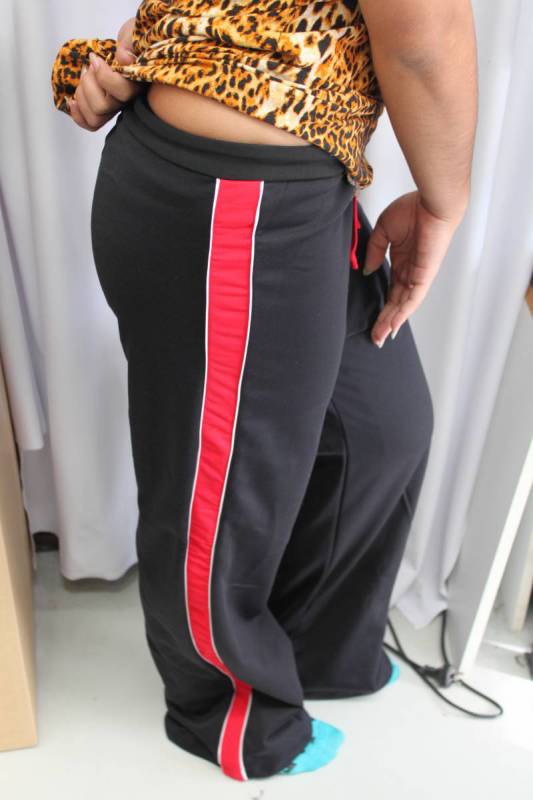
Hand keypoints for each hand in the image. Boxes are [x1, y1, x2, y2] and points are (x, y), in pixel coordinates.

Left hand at [68, 17, 142, 130]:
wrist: (128, 48)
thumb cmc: (130, 41)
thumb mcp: (132, 33)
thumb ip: (129, 43)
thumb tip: (122, 57)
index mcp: (137, 84)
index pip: (122, 93)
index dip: (103, 77)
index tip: (94, 59)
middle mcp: (127, 101)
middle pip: (102, 107)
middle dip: (87, 84)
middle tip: (88, 67)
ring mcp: (115, 107)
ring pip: (95, 116)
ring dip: (81, 95)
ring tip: (84, 78)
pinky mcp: (103, 109)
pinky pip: (91, 124)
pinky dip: (78, 115)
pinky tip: (72, 101)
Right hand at [363, 191, 465, 346]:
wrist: (432, 202)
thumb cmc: (413, 209)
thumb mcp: (384, 230)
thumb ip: (375, 251)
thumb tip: (367, 270)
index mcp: (402, 261)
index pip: (391, 291)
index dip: (383, 307)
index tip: (373, 320)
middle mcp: (411, 271)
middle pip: (397, 303)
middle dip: (385, 321)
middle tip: (375, 338)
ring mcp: (419, 275)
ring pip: (404, 305)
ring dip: (392, 322)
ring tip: (380, 337)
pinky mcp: (425, 274)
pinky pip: (413, 298)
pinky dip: (403, 312)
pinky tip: (393, 325)